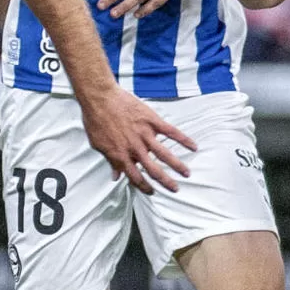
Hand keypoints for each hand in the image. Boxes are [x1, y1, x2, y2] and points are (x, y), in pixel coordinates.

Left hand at [77, 86, 194, 194]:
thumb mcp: (97, 144)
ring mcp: (145, 135)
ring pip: (165, 155)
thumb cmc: (95, 120)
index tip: (152, 191)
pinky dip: (184, 140)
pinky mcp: (152, 121)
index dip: (144, 186)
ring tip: (187, 173)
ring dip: (177, 165)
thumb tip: (115, 175)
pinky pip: (172, 132)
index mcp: (120, 155)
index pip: (134, 176)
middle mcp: (134, 148)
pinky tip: (193, 146)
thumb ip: (109, 160)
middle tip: (175, 189)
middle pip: (153, 170)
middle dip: (165, 182)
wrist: (100, 99)